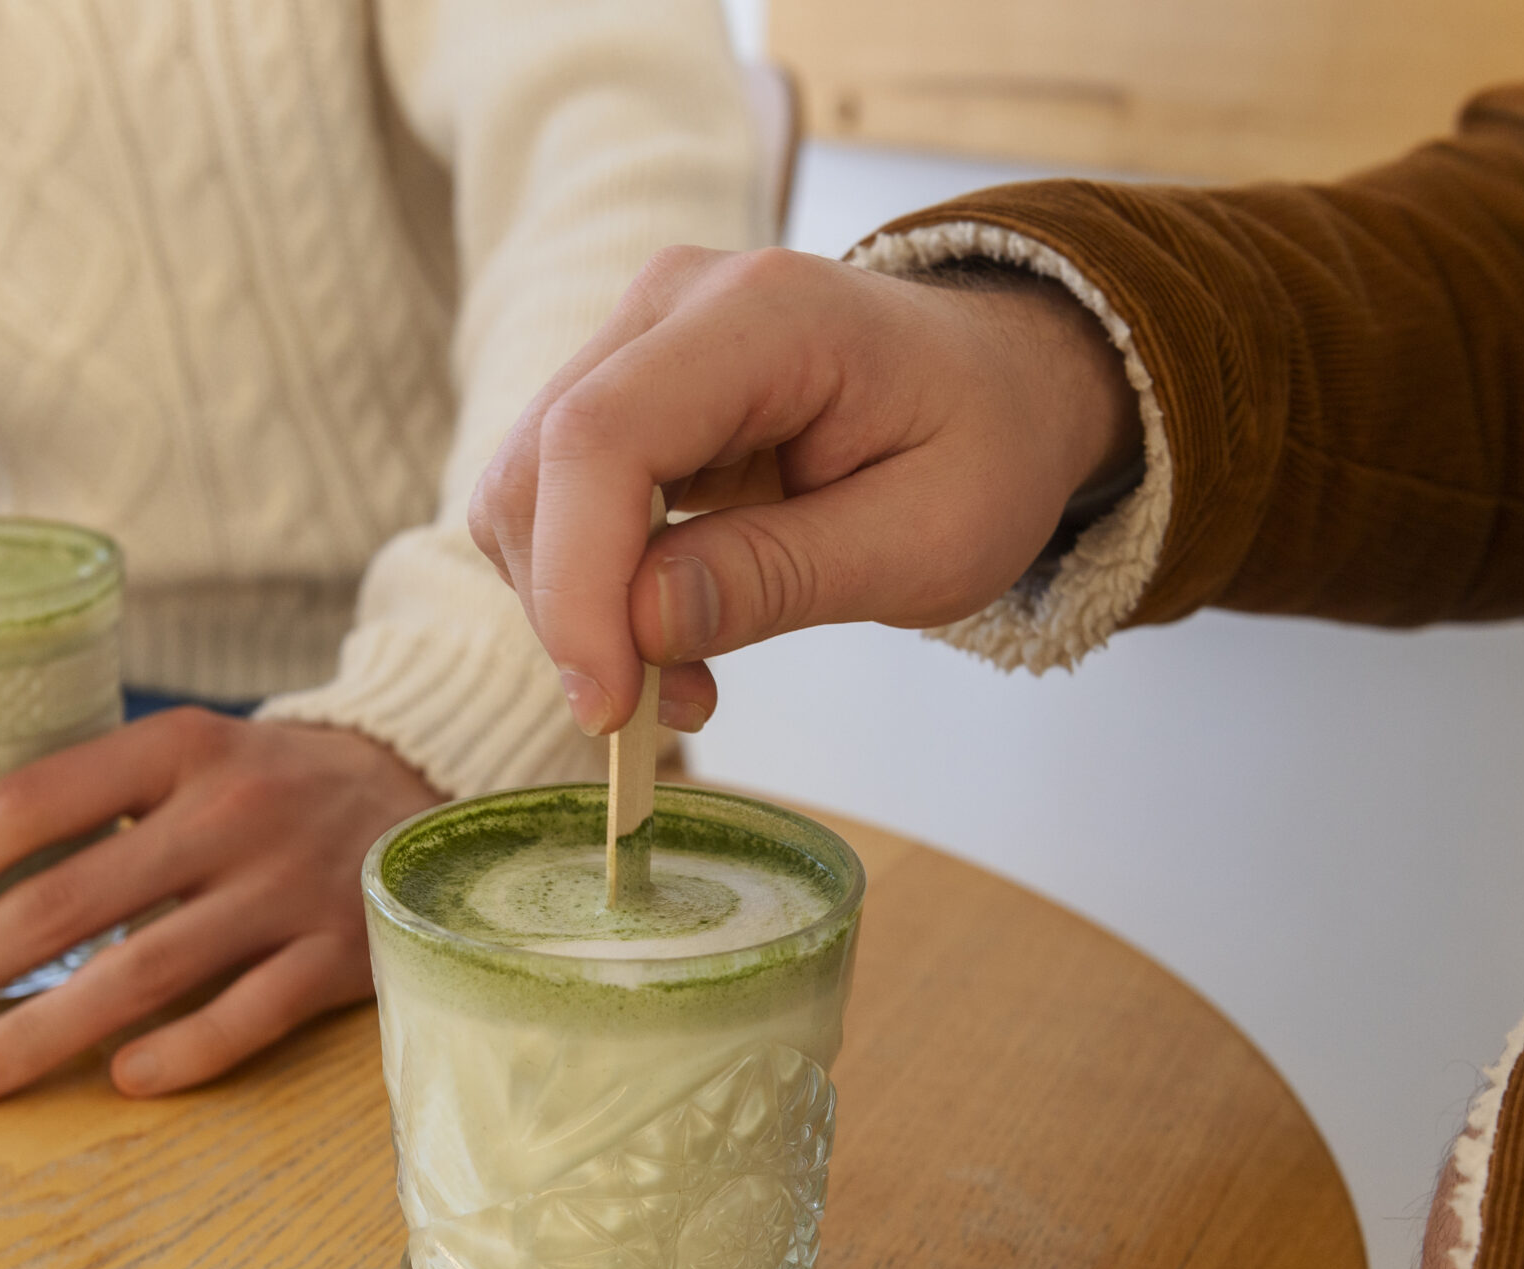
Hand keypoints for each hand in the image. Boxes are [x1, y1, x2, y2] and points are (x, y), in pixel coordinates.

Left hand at [0, 711, 445, 1108]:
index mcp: (180, 748)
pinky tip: (118, 1082)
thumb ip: (103, 802)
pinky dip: (180, 1053)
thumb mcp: (193, 758)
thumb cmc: (272, 788)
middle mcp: (231, 812)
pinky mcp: (344, 953)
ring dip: (36, 1036)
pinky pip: (247, 1016)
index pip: (38, 798)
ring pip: (140, 975)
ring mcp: (289, 887)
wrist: (427, 790)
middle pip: (67, 903)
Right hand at [468, 244, 1138, 735]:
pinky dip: (589, 588)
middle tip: (672, 711)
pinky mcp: (617, 389)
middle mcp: (672, 302)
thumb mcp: (926, 541)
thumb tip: (639, 626)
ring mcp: (633, 338)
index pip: (602, 436)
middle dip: (575, 614)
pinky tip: (670, 629)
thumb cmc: (984, 447)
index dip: (578, 580)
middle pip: (538, 468)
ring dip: (578, 611)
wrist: (999, 383)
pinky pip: (551, 501)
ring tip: (687, 678)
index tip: (607, 705)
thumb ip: (780, 577)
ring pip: (524, 493)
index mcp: (764, 314)